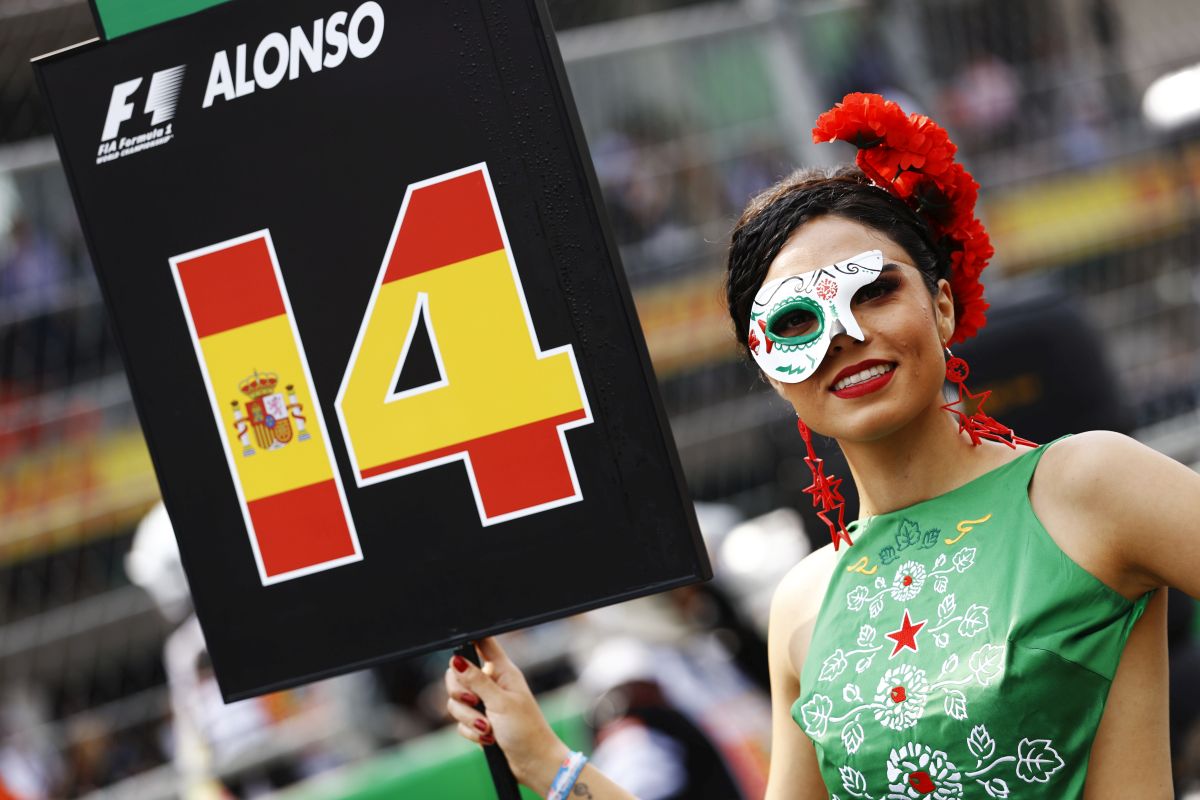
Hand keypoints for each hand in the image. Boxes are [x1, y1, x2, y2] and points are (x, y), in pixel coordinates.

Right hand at [444, 636, 568, 792]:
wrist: (532, 763)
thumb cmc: (526, 730)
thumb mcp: (500, 703)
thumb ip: (477, 681)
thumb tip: (457, 660)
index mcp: (503, 671)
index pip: (483, 643)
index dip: (469, 639)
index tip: (458, 648)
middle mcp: (491, 683)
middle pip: (458, 674)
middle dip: (461, 692)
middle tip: (474, 702)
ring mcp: (484, 702)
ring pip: (456, 700)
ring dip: (469, 718)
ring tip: (487, 728)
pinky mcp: (478, 721)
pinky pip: (459, 721)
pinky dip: (471, 731)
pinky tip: (488, 738)